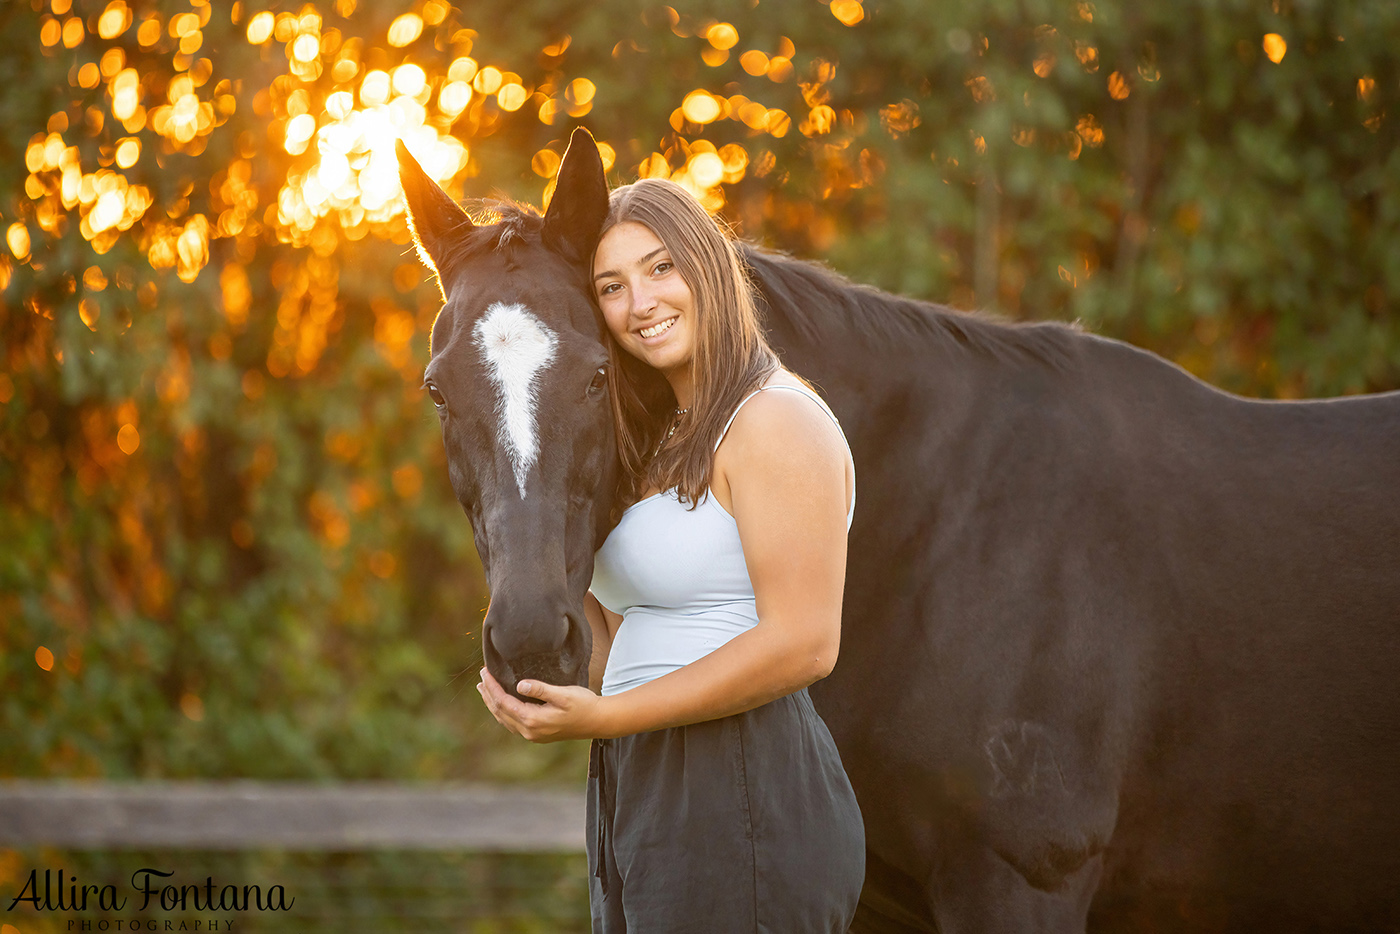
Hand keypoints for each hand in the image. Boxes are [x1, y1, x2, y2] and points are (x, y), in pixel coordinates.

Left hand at [476, 666, 605, 742]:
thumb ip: (540, 689)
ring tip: (484, 690)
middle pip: (500, 712)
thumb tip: (519, 685)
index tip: (485, 672)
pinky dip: (503, 711)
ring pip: (505, 719)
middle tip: (481, 677)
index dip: (492, 687)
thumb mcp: (563, 694)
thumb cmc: (583, 704)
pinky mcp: (538, 735)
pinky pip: (513, 723)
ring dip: (493, 704)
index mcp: (533, 720)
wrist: (598, 721)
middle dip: (489, 694)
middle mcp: (529, 731)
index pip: (504, 702)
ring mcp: (533, 735)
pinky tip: (502, 704)